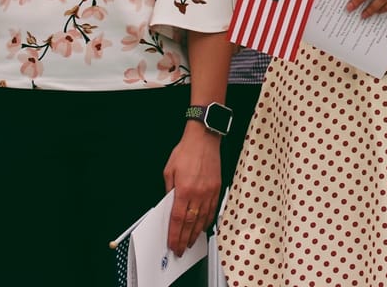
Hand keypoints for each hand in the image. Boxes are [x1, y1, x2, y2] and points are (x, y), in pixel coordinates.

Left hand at [163, 123, 221, 255]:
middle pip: (190, 223)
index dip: (175, 235)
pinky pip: (213, 209)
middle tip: (181, 249)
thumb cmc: (186, 150)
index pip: (177, 219)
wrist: (204, 138)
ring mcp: (209, 192)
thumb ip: (169, 189)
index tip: (173, 244)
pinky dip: (207, 220)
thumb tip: (169, 204)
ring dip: (196, 233)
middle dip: (185, 239)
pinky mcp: (217, 188)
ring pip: (203, 219)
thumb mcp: (169, 170)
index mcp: (183, 189)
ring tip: (191, 242)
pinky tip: (204, 226)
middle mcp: (198, 193)